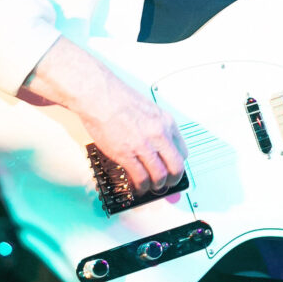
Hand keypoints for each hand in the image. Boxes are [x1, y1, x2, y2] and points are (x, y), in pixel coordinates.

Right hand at [78, 66, 187, 196]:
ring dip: (157, 185)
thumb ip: (156, 127)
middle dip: (173, 179)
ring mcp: (143, 145)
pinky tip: (138, 186)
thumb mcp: (148, 109)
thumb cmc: (118, 98)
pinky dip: (141, 186)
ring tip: (151, 186)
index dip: (178, 164)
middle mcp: (158, 134)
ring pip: (159, 176)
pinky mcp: (125, 154)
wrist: (99, 95)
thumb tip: (158, 145)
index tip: (174, 169)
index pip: (183, 151)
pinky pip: (140, 178)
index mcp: (166, 122)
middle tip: (168, 184)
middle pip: (176, 167)